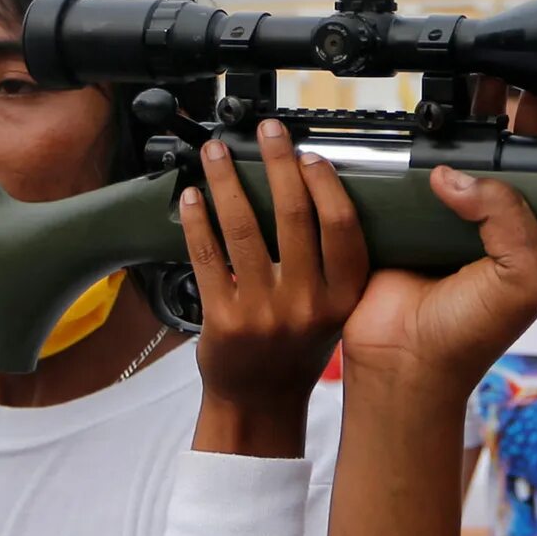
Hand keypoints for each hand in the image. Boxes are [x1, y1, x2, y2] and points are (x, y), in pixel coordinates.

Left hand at [184, 123, 368, 458]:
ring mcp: (263, 312)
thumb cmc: (296, 350)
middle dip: (278, 163)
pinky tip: (193, 196)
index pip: (341, 227)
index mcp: (343, 296)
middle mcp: (307, 303)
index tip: (308, 155)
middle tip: (267, 132)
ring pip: (244, 228)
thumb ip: (332, 264)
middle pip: (293, 216)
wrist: (259, 403)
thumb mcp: (334, 311)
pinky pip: (208, 256)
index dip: (324, 184)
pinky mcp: (223, 318)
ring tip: (216, 152)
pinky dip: (198, 220)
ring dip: (227, 180)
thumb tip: (312, 189)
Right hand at [339, 91, 536, 392]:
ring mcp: (449, 216)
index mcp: (534, 235)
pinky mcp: (405, 214)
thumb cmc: (470, 335)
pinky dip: (416, 147)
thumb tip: (457, 175)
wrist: (405, 362)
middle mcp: (495, 221)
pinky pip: (411, 171)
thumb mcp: (524, 277)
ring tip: (477, 84)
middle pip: (511, 152)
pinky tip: (425, 122)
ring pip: (462, 155)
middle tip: (518, 77)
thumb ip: (510, 218)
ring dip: (466, 121)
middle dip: (518, 112)